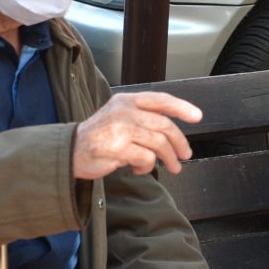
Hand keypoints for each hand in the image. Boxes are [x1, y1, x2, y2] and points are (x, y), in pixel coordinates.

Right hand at [72, 92, 200, 178]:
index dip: (182, 107)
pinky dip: (148, 166)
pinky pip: (146, 158)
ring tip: (172, 167)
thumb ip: (144, 118)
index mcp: (127, 100)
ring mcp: (120, 128)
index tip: (198, 116)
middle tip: (186, 155)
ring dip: (169, 158)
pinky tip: (140, 169)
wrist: (71, 151)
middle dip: (180, 142)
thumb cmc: (100, 136)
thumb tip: (174, 131)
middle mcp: (124, 111)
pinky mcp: (117, 148)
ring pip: (159, 143)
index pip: (160, 100)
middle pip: (164, 125)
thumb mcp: (120, 116)